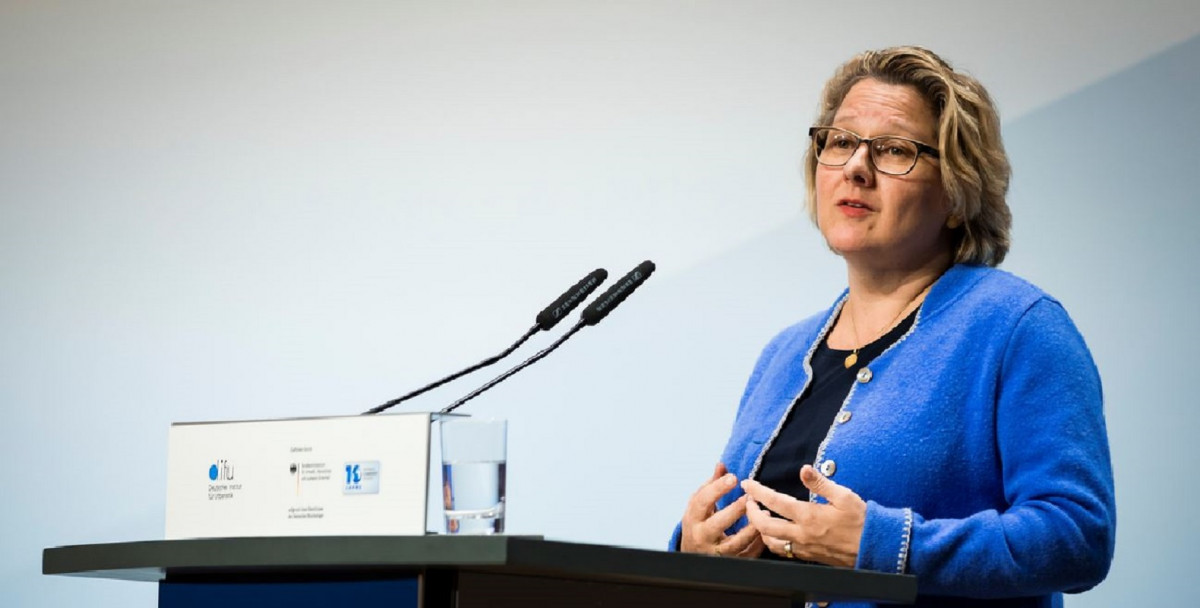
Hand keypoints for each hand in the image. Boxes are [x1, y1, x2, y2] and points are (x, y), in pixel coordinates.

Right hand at [679, 463, 763, 557]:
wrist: (692, 553)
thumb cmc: (699, 521)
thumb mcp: (699, 504)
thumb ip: (711, 485)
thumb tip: (721, 464)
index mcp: (693, 518)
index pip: (702, 501)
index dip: (717, 488)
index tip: (733, 477)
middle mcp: (702, 536)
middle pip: (718, 523)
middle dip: (736, 510)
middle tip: (751, 497)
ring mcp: (715, 552)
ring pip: (736, 542)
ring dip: (752, 528)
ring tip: (764, 513)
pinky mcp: (729, 562)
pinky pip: (746, 555)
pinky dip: (758, 544)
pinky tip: (765, 531)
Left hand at [740, 464, 865, 566]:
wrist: (875, 547)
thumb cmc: (862, 520)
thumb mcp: (844, 496)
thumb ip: (821, 483)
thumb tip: (804, 468)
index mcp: (809, 516)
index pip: (775, 502)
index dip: (757, 492)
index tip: (747, 483)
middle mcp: (802, 534)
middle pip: (765, 527)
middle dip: (751, 513)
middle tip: (748, 501)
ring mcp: (804, 548)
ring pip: (772, 543)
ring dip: (761, 530)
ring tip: (762, 516)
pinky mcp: (809, 556)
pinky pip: (784, 552)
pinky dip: (774, 541)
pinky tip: (777, 532)